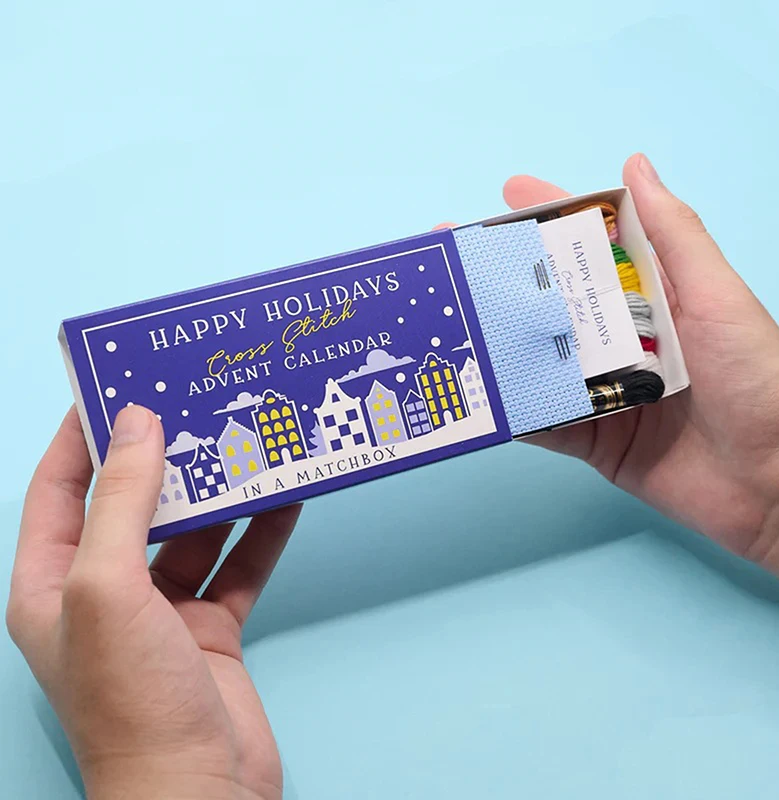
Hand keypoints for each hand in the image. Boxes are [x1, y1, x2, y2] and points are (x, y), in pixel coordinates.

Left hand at [6, 405, 299, 798]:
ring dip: (221, 494)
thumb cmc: (133, 700)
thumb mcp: (109, 587)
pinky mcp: (210, 626)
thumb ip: (122, 501)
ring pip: (192, 533)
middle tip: (198, 407)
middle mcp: (103, 592)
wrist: (199, 792)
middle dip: (166, 457)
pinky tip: (286, 499)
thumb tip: (138, 423)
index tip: (121, 386)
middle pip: (134, 505)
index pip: (61, 489)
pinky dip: (261, 534)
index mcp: (52, 583)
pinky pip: (238, 565)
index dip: (86, 435)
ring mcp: (160, 611)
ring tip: (248, 444)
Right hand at [497, 154, 778, 585]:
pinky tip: (479, 390)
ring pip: (539, 361)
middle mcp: (622, 341)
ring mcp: (603, 391)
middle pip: (553, 304)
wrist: (775, 482)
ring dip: (498, 343)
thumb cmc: (759, 381)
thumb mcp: (717, 297)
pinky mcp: (594, 439)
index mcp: (653, 298)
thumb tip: (635, 166)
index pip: (592, 250)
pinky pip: (543, 421)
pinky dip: (513, 408)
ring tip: (451, 320)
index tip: (509, 194)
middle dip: (506, 281)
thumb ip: (675, 236)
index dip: (551, 219)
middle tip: (455, 261)